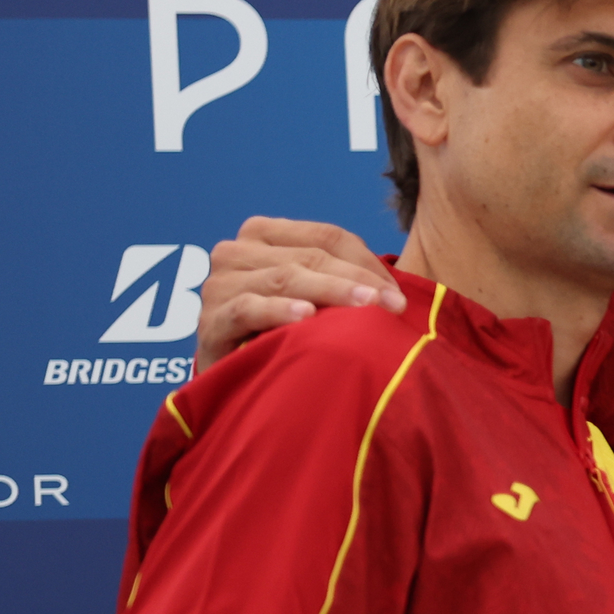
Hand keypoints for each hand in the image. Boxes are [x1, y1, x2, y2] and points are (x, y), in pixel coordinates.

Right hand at [197, 218, 401, 370]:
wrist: (240, 378)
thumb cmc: (285, 335)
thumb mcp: (316, 298)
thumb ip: (344, 280)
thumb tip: (403, 289)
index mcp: (263, 235)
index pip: (327, 236)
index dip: (368, 262)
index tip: (401, 295)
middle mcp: (236, 251)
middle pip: (310, 256)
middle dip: (358, 281)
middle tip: (395, 307)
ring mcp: (219, 284)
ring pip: (285, 277)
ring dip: (331, 292)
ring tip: (367, 310)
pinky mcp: (211, 321)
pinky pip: (248, 308)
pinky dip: (279, 310)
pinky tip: (307, 318)